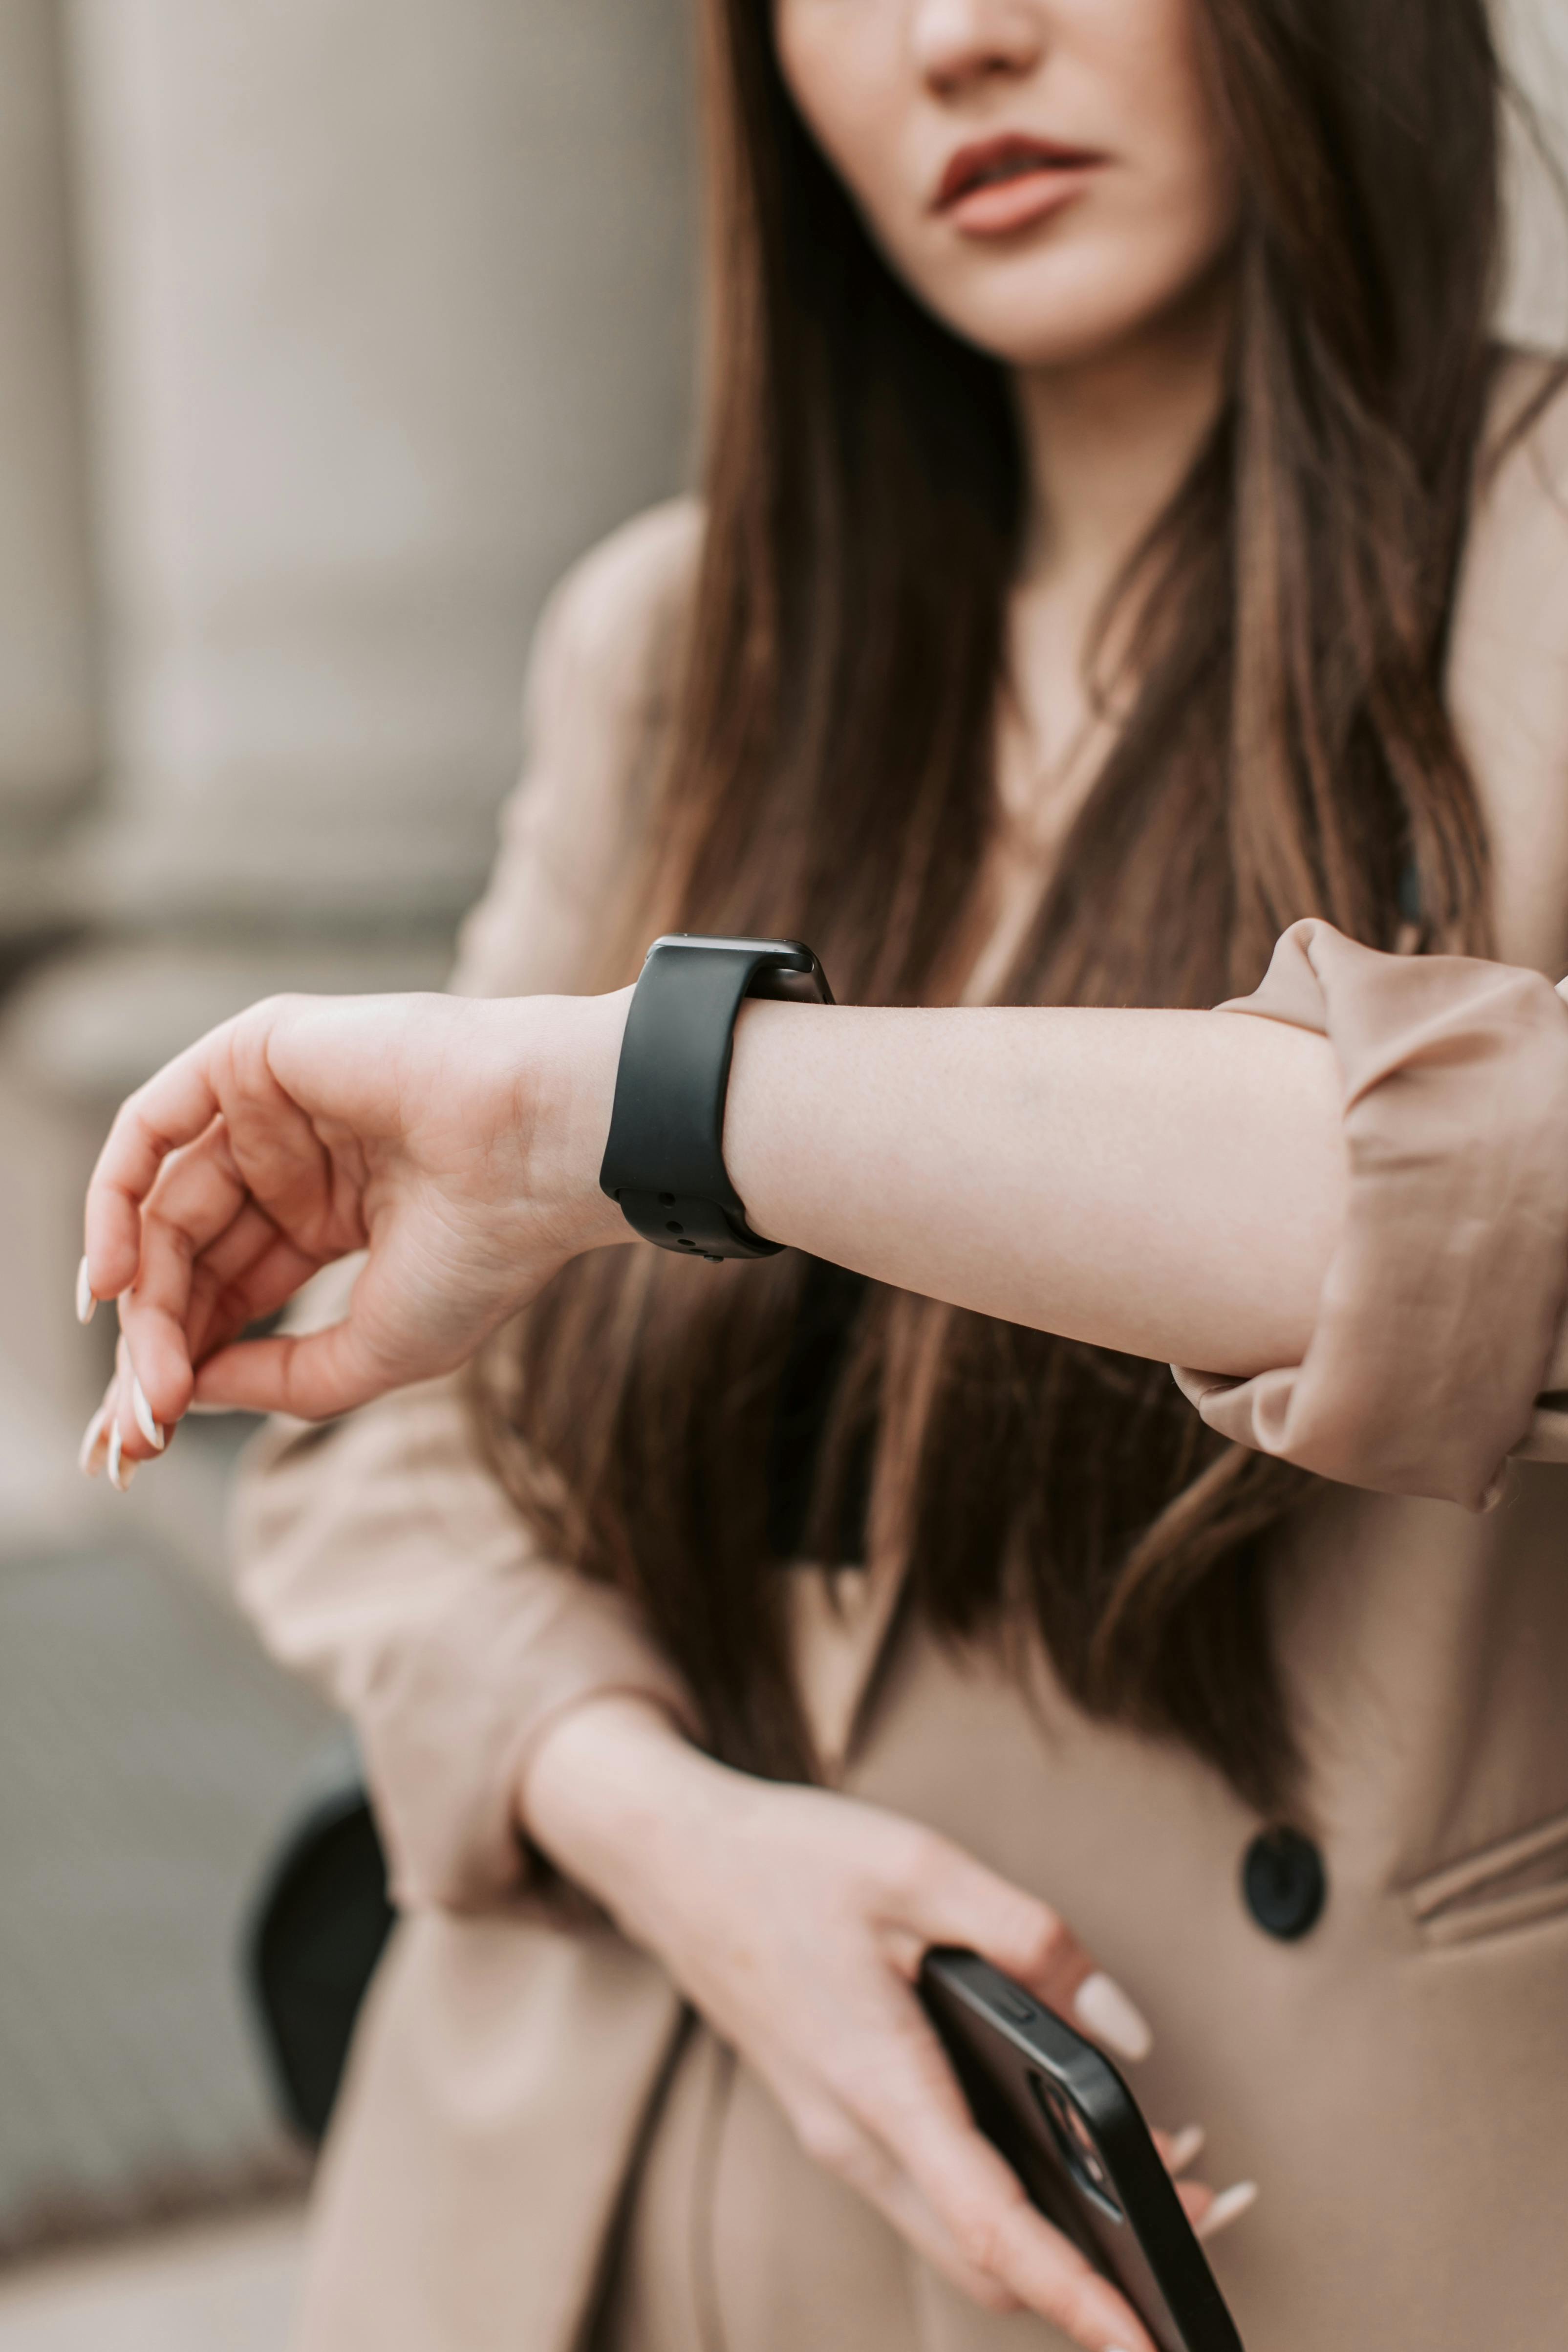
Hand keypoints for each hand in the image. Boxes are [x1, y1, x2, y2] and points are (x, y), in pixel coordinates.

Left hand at [76, 987, 631, 1483]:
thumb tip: (189, 1393)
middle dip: (156, 1337)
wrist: (539, 1150)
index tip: (155, 1435)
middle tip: (142, 1417)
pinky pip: (152, 1125)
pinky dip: (114, 1199)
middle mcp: (299, 1157)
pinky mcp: (255, 1054)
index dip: (189, 1358)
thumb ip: (282, 1378)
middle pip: (189, 1253)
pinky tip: (113, 1280)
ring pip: (165, 1201)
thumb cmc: (486, 1249)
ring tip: (143, 1370)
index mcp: (339, 1215)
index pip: (233, 1289)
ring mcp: (274, 1103)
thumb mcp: (374, 1349)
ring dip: (138, 1292)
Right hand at [525, 1697, 1247, 2351]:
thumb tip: (1123, 2031)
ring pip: (960, 2233)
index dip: (1078, 2296)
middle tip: (1201, 2219)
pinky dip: (1008, 2193)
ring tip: (1156, 2177)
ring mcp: (840, 2136)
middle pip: (987, 2259)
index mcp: (878, 2086)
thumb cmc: (787, 1860)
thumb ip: (1030, 1941)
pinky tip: (1059, 2138)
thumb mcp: (919, 1868)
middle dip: (1097, 2270)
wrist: (673, 1861)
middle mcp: (855, 2138)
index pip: (994, 2227)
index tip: (1146, 2336)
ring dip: (1057, 2234)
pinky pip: (933, 2190)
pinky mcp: (838, 2117)